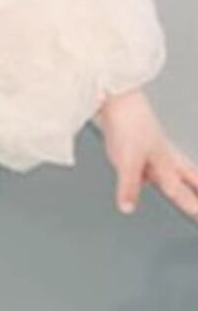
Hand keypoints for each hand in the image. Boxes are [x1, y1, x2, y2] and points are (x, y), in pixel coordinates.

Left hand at [93, 88, 197, 219]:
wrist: (119, 102)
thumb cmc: (129, 126)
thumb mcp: (128, 161)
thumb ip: (129, 186)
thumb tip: (128, 208)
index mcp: (165, 163)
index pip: (180, 189)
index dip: (190, 202)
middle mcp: (163, 157)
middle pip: (186, 176)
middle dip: (195, 189)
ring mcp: (153, 150)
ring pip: (175, 167)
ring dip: (187, 177)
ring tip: (195, 186)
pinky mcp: (141, 146)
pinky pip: (157, 162)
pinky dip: (161, 171)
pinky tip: (152, 176)